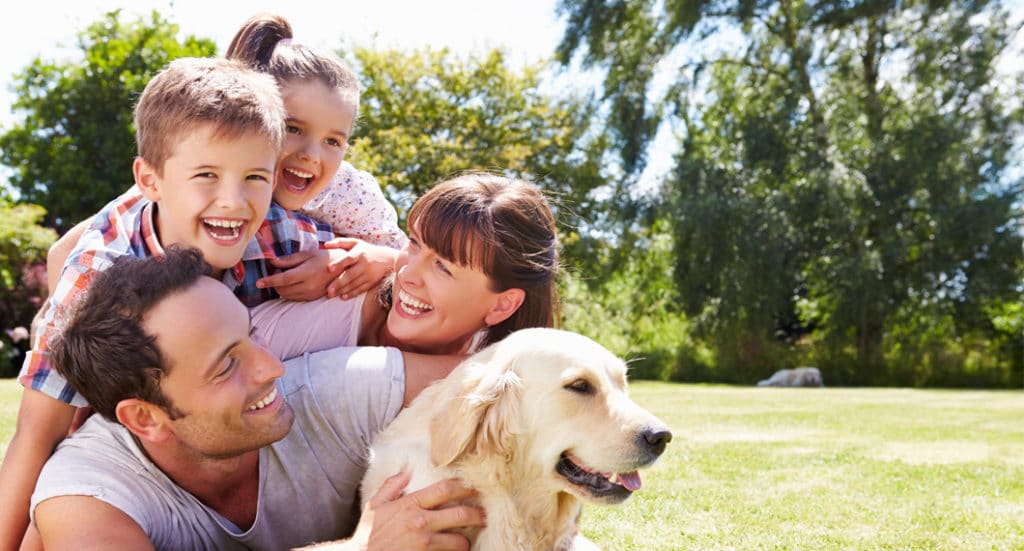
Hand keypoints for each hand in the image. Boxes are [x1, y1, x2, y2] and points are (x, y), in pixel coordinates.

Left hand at [255, 249, 335, 301]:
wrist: (344, 268)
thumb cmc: (325, 257)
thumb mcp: (308, 254)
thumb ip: (289, 259)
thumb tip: (273, 262)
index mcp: (308, 272)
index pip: (283, 279)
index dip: (269, 281)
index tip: (258, 282)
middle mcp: (310, 286)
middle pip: (283, 290)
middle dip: (274, 283)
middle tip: (276, 272)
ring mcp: (312, 294)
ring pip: (288, 296)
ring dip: (281, 289)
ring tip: (284, 277)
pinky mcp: (314, 298)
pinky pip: (295, 298)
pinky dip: (289, 292)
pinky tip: (292, 283)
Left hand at [323, 237, 398, 299]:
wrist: (387, 259)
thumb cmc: (366, 250)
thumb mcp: (355, 243)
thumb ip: (340, 243)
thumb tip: (325, 245)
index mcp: (359, 252)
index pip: (349, 258)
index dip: (339, 263)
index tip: (329, 268)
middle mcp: (365, 264)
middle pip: (351, 274)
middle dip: (339, 283)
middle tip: (328, 291)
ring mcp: (369, 274)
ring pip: (354, 284)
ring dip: (343, 290)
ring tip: (331, 295)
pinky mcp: (372, 282)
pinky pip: (361, 289)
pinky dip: (352, 293)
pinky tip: (343, 297)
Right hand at [349, 469, 484, 550]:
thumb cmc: (367, 534)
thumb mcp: (375, 505)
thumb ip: (392, 485)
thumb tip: (407, 468)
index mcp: (410, 504)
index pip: (445, 489)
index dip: (464, 487)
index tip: (475, 488)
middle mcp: (420, 521)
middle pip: (460, 514)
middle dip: (478, 514)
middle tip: (485, 514)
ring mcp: (424, 543)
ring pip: (459, 540)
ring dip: (467, 540)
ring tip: (470, 538)